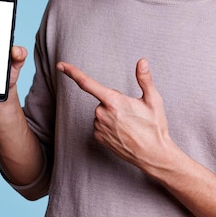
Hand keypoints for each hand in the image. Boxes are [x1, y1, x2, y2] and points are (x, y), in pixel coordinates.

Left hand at [57, 58, 173, 172]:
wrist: (153, 154)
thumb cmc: (155, 127)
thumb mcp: (153, 100)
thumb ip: (144, 79)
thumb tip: (142, 61)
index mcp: (113, 101)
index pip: (87, 83)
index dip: (72, 72)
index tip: (60, 65)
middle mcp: (101, 114)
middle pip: (104, 99)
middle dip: (115, 101)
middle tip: (132, 112)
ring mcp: (98, 127)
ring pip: (102, 112)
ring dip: (113, 114)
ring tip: (130, 124)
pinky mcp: (98, 138)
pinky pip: (100, 124)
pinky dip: (109, 125)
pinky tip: (123, 132)